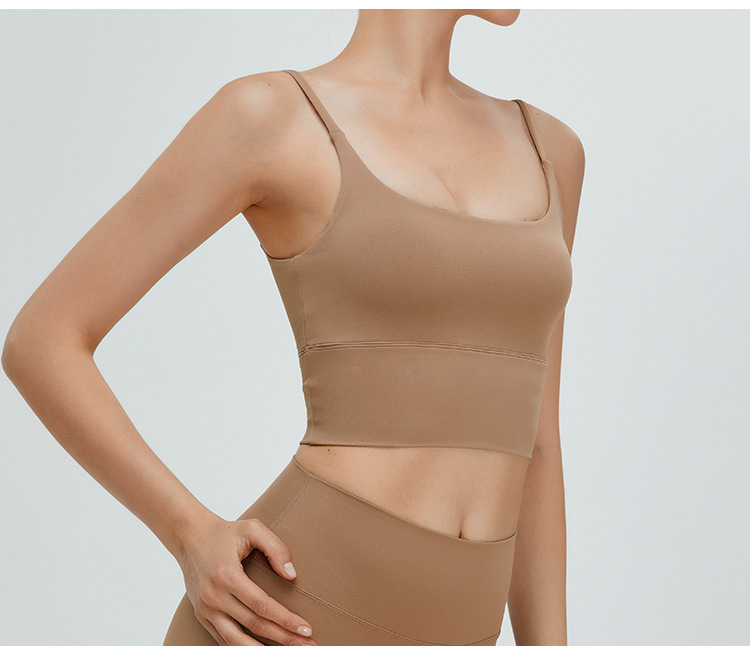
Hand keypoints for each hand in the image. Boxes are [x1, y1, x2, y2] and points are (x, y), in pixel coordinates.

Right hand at [175, 512, 316, 645]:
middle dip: (283, 638)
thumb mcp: (253, 528)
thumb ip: (275, 548)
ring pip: (236, 641)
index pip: (261, 606)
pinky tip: (261, 651)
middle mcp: (214, 596)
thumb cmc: (224, 532)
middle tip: (307, 646)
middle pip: (254, 626)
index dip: (285, 619)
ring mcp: (206, 609)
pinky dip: (242, 649)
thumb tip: (291, 575)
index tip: (306, 628)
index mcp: (227, 575)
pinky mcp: (202, 615)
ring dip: (263, 652)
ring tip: (288, 654)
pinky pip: (223, 640)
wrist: (189, 536)